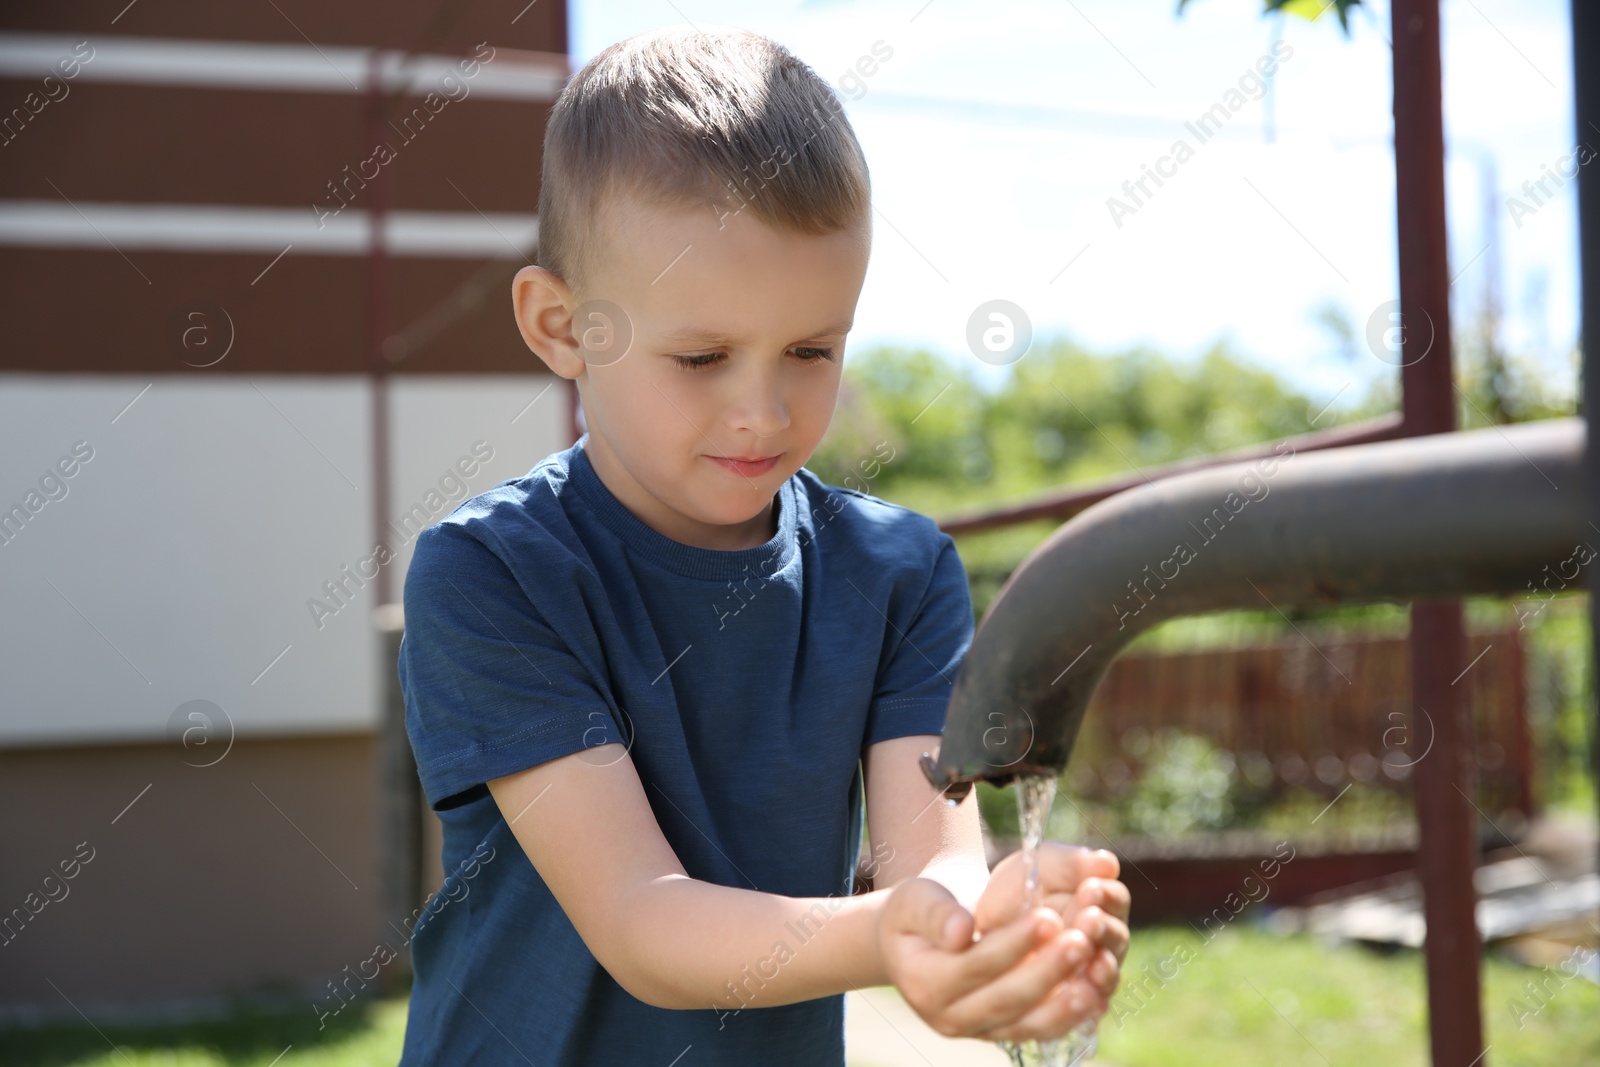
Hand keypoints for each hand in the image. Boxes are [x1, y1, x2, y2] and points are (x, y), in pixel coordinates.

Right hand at [878, 875, 1097, 1042]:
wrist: (918, 939)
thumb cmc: (918, 910)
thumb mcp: (915, 899)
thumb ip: (935, 913)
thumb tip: (961, 932)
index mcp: (924, 981)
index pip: (976, 965)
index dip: (1014, 944)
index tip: (1048, 916)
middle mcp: (948, 1016)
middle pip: (1006, 999)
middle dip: (1047, 972)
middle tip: (1082, 941)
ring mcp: (975, 1030)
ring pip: (1026, 1024)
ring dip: (1065, 1005)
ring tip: (1096, 979)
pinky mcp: (999, 1033)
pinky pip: (1037, 1031)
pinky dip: (1067, 1017)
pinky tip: (1094, 995)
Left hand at [972, 843, 1130, 1035]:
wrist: (979, 921)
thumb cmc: (1018, 888)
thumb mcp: (1040, 866)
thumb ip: (1072, 863)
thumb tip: (1107, 863)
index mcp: (1100, 906)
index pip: (1116, 901)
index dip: (1107, 896)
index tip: (1090, 888)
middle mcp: (1101, 942)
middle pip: (1116, 940)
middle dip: (1104, 930)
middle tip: (1089, 919)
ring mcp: (1085, 975)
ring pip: (1104, 977)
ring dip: (1101, 968)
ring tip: (1089, 956)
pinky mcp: (1065, 1004)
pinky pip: (1084, 1009)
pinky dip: (1084, 1004)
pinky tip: (1080, 994)